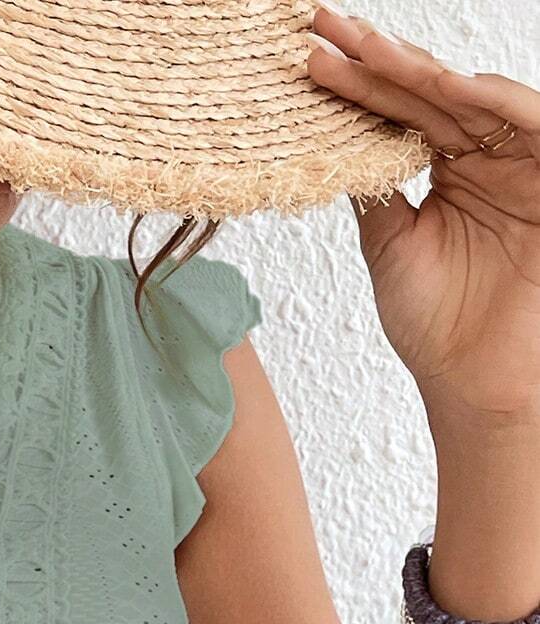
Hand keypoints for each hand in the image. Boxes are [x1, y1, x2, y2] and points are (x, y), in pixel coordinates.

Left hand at [307, 7, 539, 424]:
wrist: (475, 383)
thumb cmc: (437, 327)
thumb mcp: (389, 246)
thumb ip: (373, 187)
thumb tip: (335, 140)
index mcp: (447, 169)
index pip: (399, 112)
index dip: (356, 83)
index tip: (308, 58)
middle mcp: (484, 156)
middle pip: (428, 92)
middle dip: (377, 59)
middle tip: (325, 29)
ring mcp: (520, 162)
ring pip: (471, 97)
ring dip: (421, 70)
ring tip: (369, 50)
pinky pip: (526, 123)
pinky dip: (489, 100)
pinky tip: (446, 85)